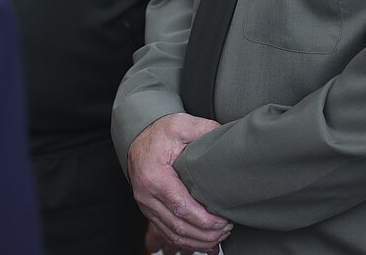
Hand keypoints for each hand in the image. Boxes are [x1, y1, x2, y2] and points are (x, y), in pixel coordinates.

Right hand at [128, 113, 231, 251]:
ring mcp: (146, 205)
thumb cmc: (160, 133)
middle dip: (204, 233)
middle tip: (226, 230)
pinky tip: (203, 240)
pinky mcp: (149, 210)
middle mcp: (146, 195)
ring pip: (172, 234)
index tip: (223, 220)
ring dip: (197, 240)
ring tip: (219, 237)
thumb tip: (226, 136)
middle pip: (177, 225)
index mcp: (154, 176)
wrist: (138, 137)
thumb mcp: (181, 124)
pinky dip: (186, 241)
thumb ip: (204, 129)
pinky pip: (166, 232)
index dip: (204, 219)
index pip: (181, 206)